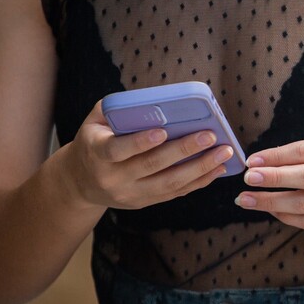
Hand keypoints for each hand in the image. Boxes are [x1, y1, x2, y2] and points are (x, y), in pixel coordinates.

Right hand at [58, 101, 234, 209]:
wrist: (80, 181)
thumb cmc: (95, 140)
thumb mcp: (95, 121)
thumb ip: (119, 109)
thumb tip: (158, 101)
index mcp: (96, 153)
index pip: (118, 150)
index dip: (140, 142)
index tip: (163, 131)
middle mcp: (113, 178)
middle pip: (152, 166)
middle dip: (184, 150)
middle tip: (210, 136)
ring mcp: (130, 194)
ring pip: (169, 183)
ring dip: (200, 168)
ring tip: (223, 153)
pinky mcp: (144, 202)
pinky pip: (175, 193)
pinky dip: (199, 181)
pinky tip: (217, 169)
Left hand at [234, 133, 303, 230]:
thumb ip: (296, 154)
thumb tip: (258, 165)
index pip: (303, 152)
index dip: (275, 157)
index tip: (251, 162)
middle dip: (273, 179)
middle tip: (248, 180)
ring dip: (271, 203)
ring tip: (248, 200)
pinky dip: (285, 216)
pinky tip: (270, 210)